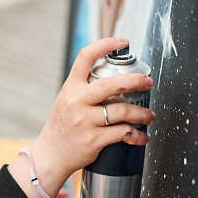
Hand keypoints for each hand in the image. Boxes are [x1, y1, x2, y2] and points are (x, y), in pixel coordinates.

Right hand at [8, 38, 155, 197]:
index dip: (105, 45)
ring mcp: (85, 121)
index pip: (85, 57)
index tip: (121, 41)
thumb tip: (113, 82)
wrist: (49, 155)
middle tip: (148, 82)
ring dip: (142, 113)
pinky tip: (140, 136)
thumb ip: (84, 90)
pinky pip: (123, 133)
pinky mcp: (93, 139)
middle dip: (137, 81)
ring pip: (123, 111)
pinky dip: (136, 135)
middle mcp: (77, 101)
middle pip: (112, 84)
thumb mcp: (66, 102)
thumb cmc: (60, 128)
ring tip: (148, 115)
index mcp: (70, 88)